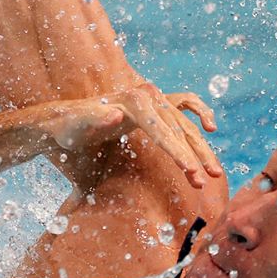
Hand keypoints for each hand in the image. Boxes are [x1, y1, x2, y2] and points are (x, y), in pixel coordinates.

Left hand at [64, 83, 220, 187]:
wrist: (65, 120)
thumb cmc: (69, 127)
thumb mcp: (76, 126)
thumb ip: (95, 119)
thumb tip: (116, 114)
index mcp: (132, 101)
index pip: (161, 130)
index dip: (177, 152)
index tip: (191, 172)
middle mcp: (146, 96)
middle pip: (178, 128)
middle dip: (194, 155)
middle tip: (203, 181)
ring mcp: (151, 99)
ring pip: (184, 124)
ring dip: (200, 148)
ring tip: (212, 175)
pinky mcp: (152, 106)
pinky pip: (185, 104)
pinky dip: (199, 112)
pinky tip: (210, 126)